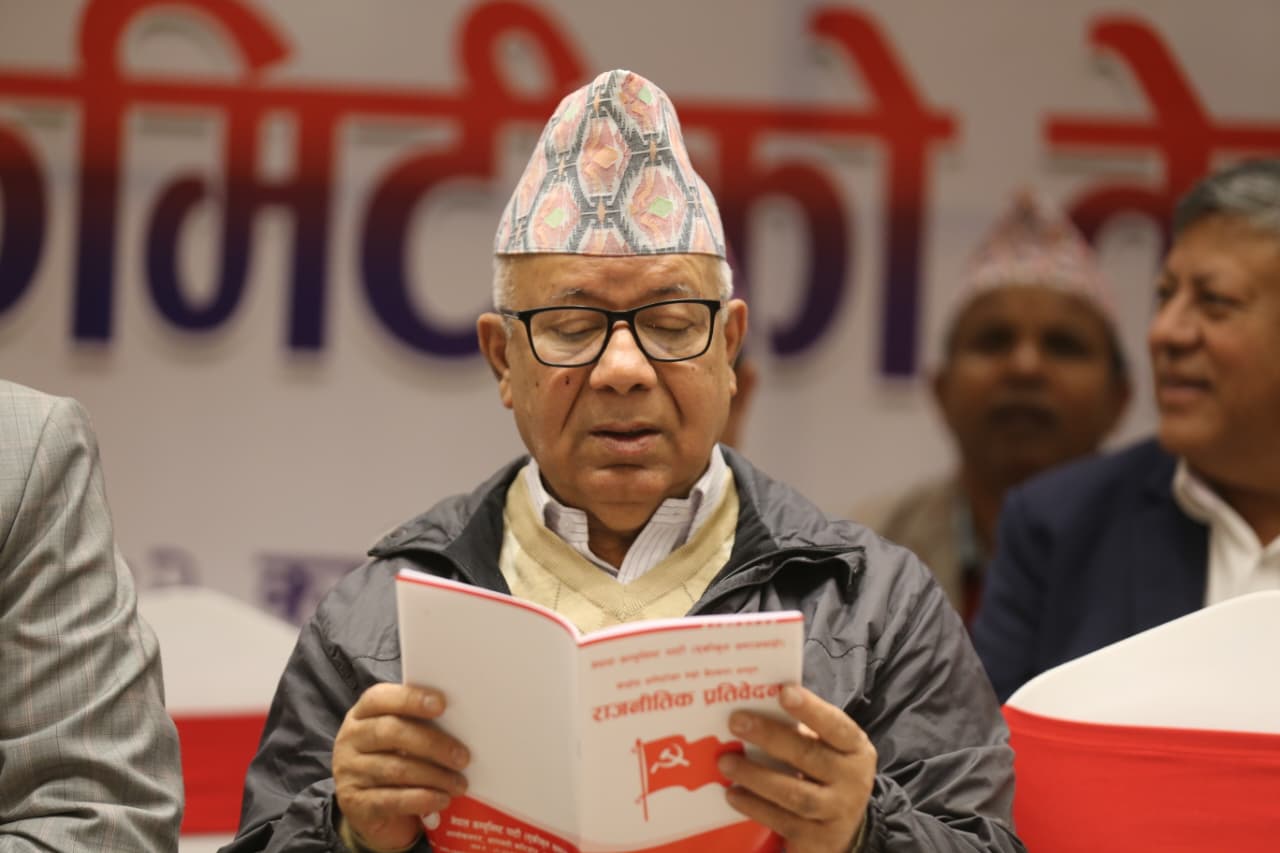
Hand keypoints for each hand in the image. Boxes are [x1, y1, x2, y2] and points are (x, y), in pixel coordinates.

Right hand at [333, 683, 470, 850]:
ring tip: (459, 783)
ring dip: (435, 776)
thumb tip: (462, 722)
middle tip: (463, 757)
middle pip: (391, 732)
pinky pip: (392, 800)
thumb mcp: (401, 738)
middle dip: (432, 743)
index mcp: (362, 714)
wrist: (369, 808)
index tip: (442, 704)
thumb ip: (420, 724)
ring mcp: (349, 772)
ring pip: (396, 769)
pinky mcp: (355, 804)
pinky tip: (442, 799)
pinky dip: (423, 799)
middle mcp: (350, 739)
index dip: (411, 699)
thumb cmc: (393, 760)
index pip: (380, 698)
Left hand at [719, 685, 874, 851]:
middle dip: (770, 737)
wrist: (845, 830)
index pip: (835, 725)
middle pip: (809, 756)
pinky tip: (733, 793)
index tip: (783, 691)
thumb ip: (800, 732)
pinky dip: (754, 806)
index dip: (811, 709)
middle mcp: (853, 781)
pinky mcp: (818, 840)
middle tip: (736, 721)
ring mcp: (837, 813)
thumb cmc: (825, 774)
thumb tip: (755, 708)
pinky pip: (782, 821)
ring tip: (726, 762)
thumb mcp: (826, 750)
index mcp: (855, 749)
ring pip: (794, 794)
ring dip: (756, 775)